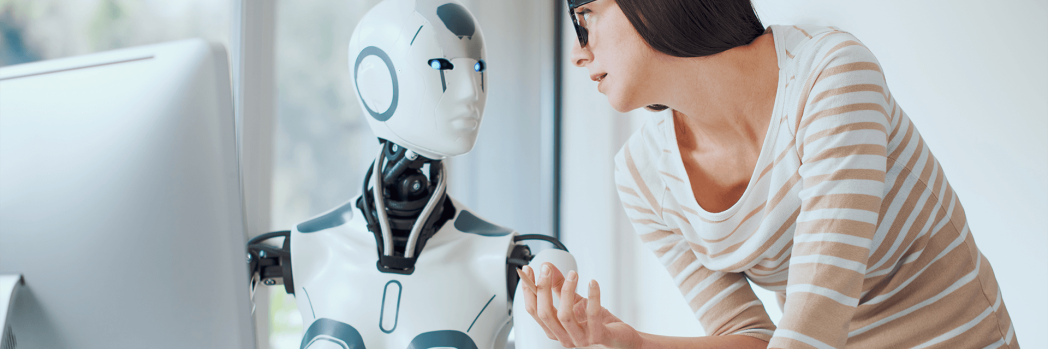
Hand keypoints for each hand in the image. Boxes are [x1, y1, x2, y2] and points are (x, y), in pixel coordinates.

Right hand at [516, 263, 639, 347]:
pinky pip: (592, 315)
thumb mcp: (575, 302)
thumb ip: (559, 287)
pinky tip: (592, 283)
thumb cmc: (598, 324)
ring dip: (567, 290)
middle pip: (545, 314)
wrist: (621, 339)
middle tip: (547, 269)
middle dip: (543, 288)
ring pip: (564, 316)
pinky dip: (592, 295)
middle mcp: (564, 337)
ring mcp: (581, 339)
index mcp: (555, 330)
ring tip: (573, 274)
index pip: (534, 311)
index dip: (529, 290)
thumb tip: (548, 267)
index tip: (529, 271)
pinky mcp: (599, 336)